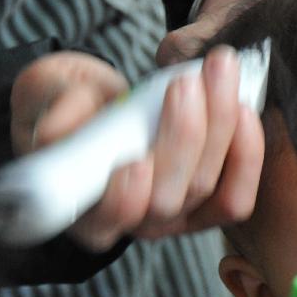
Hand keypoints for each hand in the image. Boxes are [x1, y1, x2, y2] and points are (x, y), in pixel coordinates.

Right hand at [10, 48, 264, 250]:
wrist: (106, 106)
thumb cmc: (74, 108)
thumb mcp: (50, 100)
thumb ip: (56, 115)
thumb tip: (58, 133)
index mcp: (86, 211)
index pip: (105, 221)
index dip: (123, 200)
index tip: (133, 162)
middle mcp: (136, 224)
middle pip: (167, 198)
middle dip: (181, 137)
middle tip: (185, 83)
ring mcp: (178, 216)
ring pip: (206, 187)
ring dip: (219, 127)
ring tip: (220, 72)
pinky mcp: (211, 202)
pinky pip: (236, 194)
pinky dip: (246, 153)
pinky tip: (244, 110)